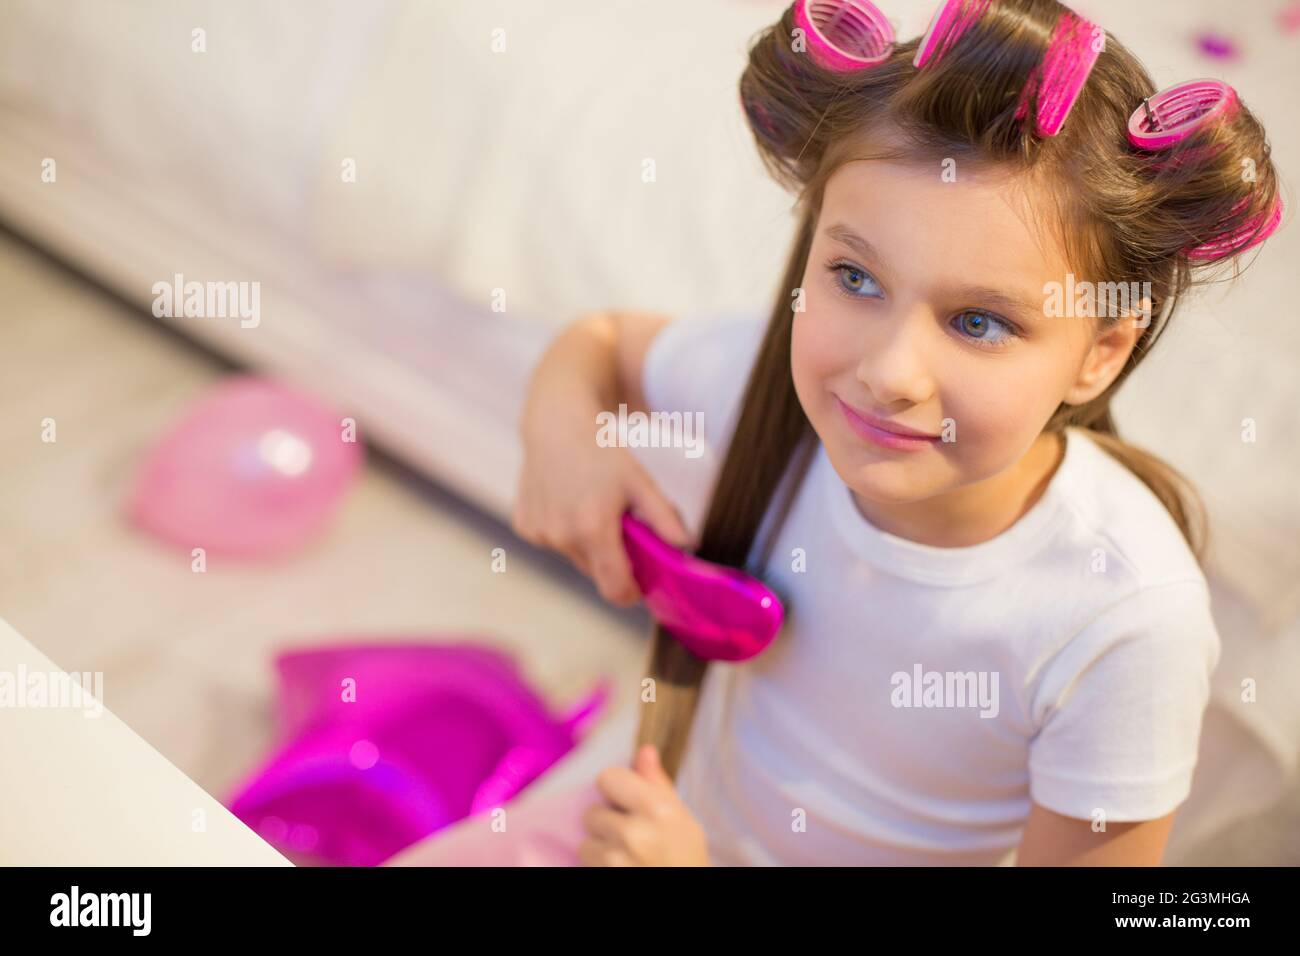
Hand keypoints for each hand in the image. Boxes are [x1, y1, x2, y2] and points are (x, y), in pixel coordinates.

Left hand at [579, 744, 710, 865]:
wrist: (687, 899)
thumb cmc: (686, 857)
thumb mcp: (682, 818)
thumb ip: (657, 784)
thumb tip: (644, 750)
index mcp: (658, 809)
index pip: (608, 777)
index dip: (615, 789)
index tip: (627, 802)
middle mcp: (635, 833)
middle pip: (592, 812)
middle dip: (607, 823)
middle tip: (631, 836)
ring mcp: (616, 861)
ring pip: (586, 842)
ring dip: (600, 848)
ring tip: (627, 857)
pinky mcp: (604, 876)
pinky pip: (586, 864)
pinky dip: (598, 867)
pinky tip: (622, 869)